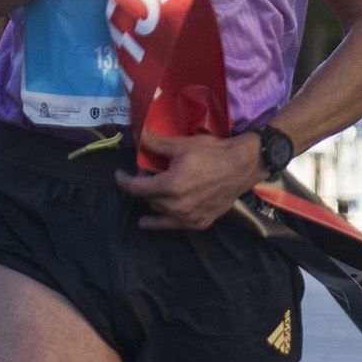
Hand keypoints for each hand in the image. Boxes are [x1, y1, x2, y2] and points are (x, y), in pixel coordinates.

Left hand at [114, 129, 264, 230]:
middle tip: (146, 173)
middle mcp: (178, 206)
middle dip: (142, 186)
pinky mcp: (200, 223)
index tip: (119, 174)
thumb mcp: (182, 144)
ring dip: (151, 202)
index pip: (137, 188)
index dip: (124, 181)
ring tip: (149, 193)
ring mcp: (189, 217)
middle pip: (148, 199)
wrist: (243, 166)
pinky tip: (149, 222)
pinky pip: (173, 226)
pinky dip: (160, 222)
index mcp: (171, 186)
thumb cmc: (213, 152)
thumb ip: (156, 144)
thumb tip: (137, 136)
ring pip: (159, 212)